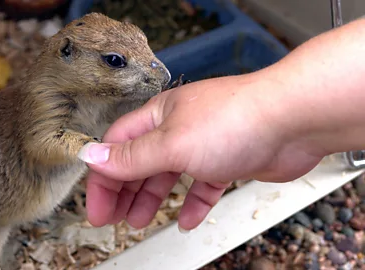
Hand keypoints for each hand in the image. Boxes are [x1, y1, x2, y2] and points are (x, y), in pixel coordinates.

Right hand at [79, 72, 324, 231]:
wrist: (294, 120)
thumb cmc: (236, 119)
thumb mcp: (171, 143)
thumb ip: (131, 156)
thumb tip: (92, 156)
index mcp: (158, 117)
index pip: (117, 147)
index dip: (103, 178)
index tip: (97, 208)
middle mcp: (177, 128)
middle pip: (139, 163)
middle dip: (124, 192)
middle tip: (114, 219)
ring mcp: (203, 144)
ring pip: (168, 175)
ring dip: (152, 199)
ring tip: (141, 221)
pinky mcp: (227, 160)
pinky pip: (203, 186)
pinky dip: (193, 203)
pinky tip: (188, 219)